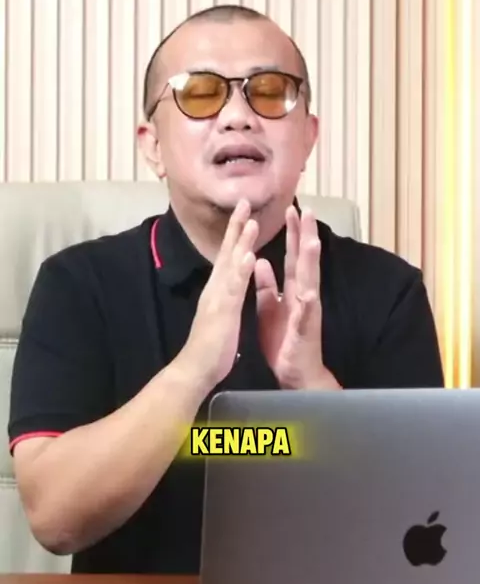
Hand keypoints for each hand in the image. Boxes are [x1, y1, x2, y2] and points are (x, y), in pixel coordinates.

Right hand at [181, 199, 256, 390]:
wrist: (196, 369)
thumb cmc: (210, 346)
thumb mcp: (220, 315)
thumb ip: (223, 297)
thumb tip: (226, 284)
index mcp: (219, 290)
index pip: (228, 256)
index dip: (236, 234)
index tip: (245, 213)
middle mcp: (216, 288)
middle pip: (227, 252)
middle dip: (237, 226)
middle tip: (245, 200)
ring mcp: (219, 298)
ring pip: (231, 265)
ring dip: (241, 242)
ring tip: (251, 220)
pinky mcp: (224, 311)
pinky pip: (234, 288)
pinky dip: (241, 271)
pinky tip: (249, 255)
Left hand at [255, 205, 340, 390]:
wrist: (295, 373)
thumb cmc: (284, 341)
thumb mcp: (270, 308)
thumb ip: (268, 285)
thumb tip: (262, 261)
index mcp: (293, 290)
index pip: (294, 256)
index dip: (293, 234)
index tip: (291, 210)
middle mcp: (304, 296)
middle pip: (306, 261)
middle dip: (306, 236)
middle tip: (307, 211)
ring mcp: (307, 313)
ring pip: (310, 282)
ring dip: (312, 263)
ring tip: (312, 241)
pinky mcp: (304, 331)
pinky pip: (305, 316)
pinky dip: (307, 304)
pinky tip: (308, 293)